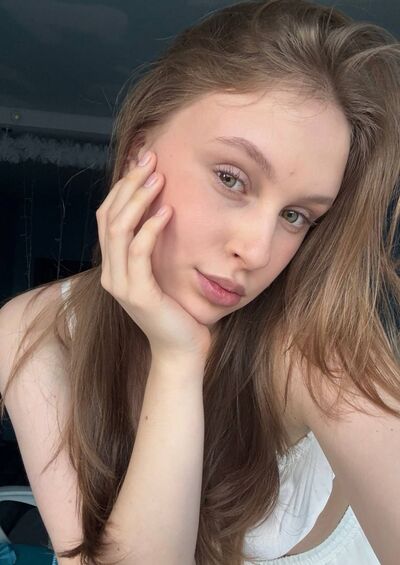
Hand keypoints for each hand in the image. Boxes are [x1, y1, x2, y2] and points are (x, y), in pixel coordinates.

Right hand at [96, 150, 211, 360]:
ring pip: (118, 230)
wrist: (181, 349)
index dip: (122, 186)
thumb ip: (152, 248)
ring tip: (158, 178)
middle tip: (150, 159)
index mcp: (114, 264)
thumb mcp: (160, 272)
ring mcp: (120, 284)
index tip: (142, 161)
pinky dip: (151, 229)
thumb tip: (162, 209)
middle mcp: (110, 271)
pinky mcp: (136, 294)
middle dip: (128, 184)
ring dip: (138, 200)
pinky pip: (138, 253)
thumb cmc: (176, 309)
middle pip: (109, 216)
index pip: (107, 215)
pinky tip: (167, 211)